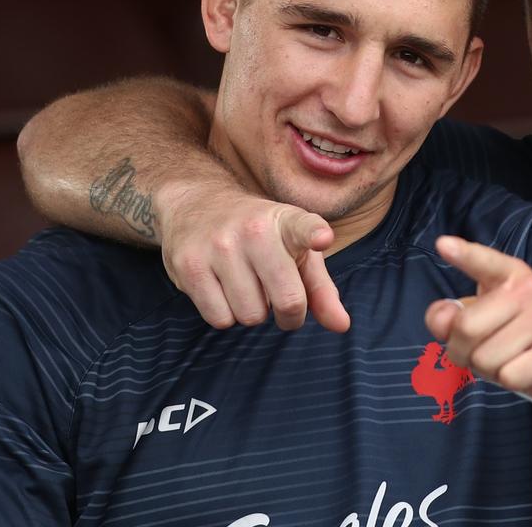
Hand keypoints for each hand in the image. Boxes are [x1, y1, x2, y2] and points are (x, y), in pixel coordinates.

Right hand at [157, 181, 349, 331]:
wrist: (198, 204)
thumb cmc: (261, 237)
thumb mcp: (296, 252)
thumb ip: (321, 290)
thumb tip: (342, 326)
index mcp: (288, 222)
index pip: (303, 227)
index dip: (314, 234)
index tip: (322, 238)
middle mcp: (254, 230)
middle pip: (287, 300)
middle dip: (289, 313)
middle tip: (279, 298)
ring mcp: (219, 246)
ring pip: (250, 316)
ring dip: (252, 312)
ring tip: (245, 284)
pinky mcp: (189, 265)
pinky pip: (219, 318)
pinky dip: (226, 314)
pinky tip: (222, 288)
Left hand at [424, 235, 531, 409]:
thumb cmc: (515, 336)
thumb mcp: (483, 318)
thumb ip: (450, 317)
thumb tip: (442, 321)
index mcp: (511, 275)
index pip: (485, 262)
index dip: (464, 255)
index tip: (442, 244)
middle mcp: (531, 290)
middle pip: (466, 328)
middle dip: (461, 351)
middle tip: (479, 351)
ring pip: (485, 359)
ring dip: (488, 370)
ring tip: (507, 359)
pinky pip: (508, 377)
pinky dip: (508, 381)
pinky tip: (524, 370)